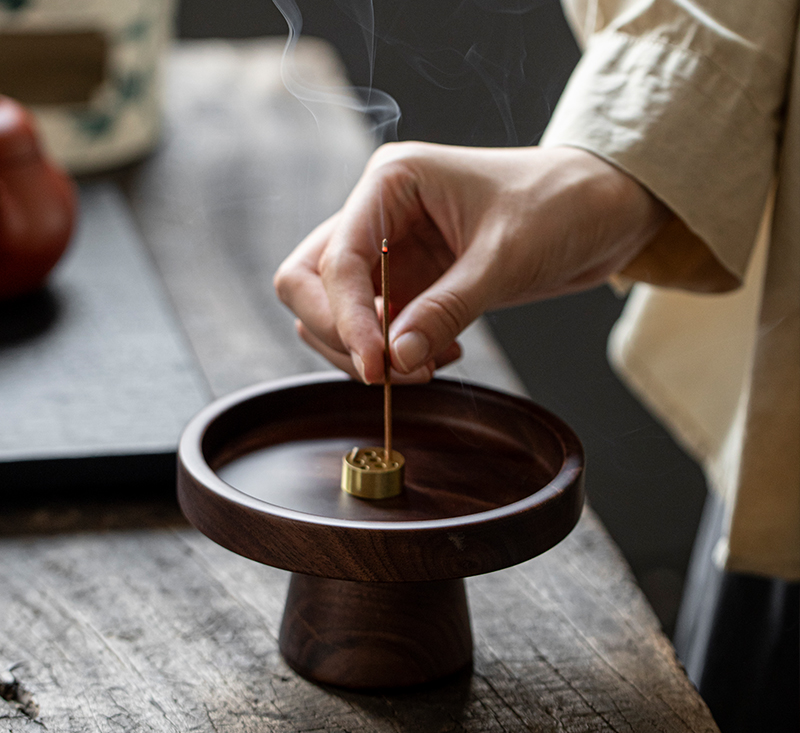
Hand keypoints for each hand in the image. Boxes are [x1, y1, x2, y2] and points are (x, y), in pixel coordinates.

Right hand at [274, 143, 667, 383]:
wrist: (601, 209)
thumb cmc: (559, 206)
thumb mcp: (504, 259)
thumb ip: (445, 310)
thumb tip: (395, 362)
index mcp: (391, 183)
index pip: (338, 260)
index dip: (347, 319)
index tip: (378, 368)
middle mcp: (378, 213)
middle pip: (309, 282)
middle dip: (340, 333)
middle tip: (388, 372)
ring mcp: (390, 249)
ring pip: (334, 308)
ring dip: (365, 349)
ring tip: (425, 367)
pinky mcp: (409, 280)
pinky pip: (375, 326)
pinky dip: (394, 352)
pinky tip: (440, 354)